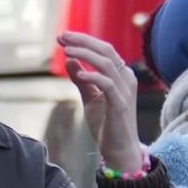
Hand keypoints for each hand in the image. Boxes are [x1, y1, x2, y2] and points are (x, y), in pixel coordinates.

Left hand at [59, 31, 141, 172]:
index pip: (103, 49)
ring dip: (85, 55)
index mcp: (120, 75)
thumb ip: (82, 79)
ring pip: (107, 63)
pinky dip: (93, 77)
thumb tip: (69, 60)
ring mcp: (125, 91)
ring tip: (66, 51)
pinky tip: (79, 75)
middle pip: (106, 50)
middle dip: (82, 41)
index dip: (83, 41)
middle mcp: (126, 78)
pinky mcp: (120, 105)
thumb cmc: (106, 124)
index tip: (63, 37)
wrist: (119, 149)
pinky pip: (108, 85)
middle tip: (62, 37)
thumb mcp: (90, 97)